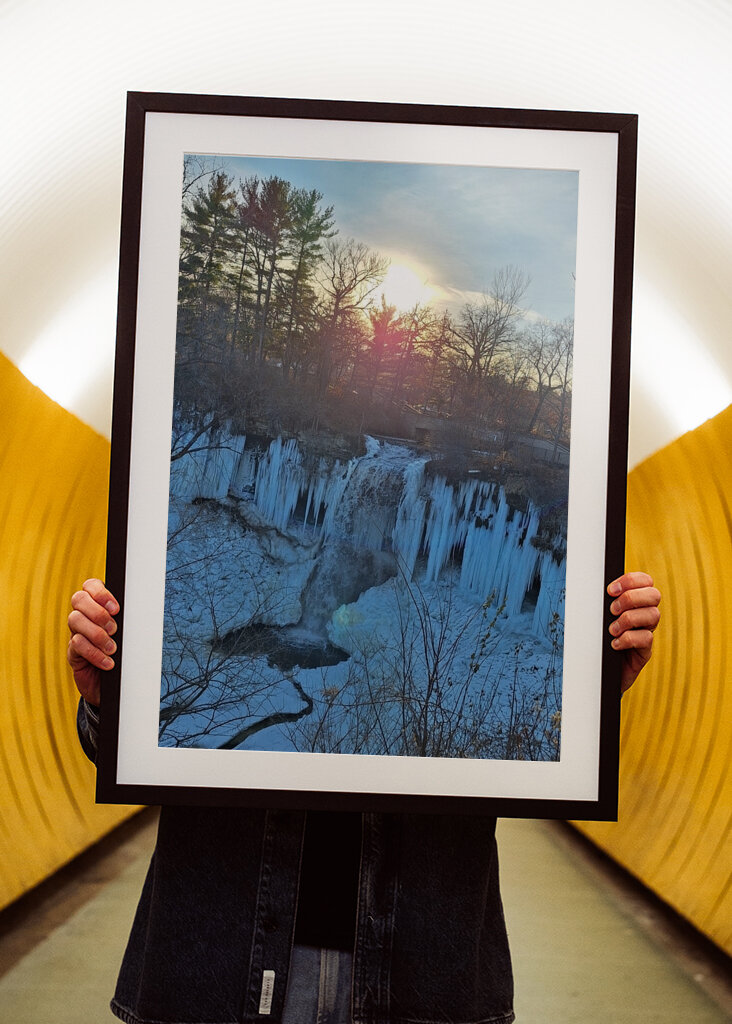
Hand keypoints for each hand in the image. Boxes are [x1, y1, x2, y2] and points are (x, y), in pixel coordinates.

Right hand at [67, 579, 119, 705]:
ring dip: (97, 634)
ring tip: (112, 648)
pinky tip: (108, 662)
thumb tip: (140, 609)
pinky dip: (94, 653)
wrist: (116, 684)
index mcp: (98, 605)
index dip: (100, 592)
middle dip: (98, 612)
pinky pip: (77, 644)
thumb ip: (129, 620)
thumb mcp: (129, 634)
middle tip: (114, 629)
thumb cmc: (125, 654)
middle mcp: (84, 616)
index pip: (90, 585)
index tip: (116, 608)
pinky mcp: (73, 652)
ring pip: (75, 620)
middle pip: (78, 599)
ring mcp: (76, 632)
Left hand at [607, 571, 660, 692]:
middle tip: (612, 610)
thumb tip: (590, 587)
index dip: (631, 580)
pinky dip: (628, 639)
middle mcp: (644, 615)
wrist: (597, 670)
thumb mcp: (597, 617)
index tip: (610, 590)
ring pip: (653, 615)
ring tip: (611, 630)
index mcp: (635, 602)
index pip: (645, 581)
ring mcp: (646, 632)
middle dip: (631, 598)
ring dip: (628, 619)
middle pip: (654, 595)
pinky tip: (614, 644)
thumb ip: (601, 602)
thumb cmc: (596, 639)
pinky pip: (646, 638)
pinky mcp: (645, 651)